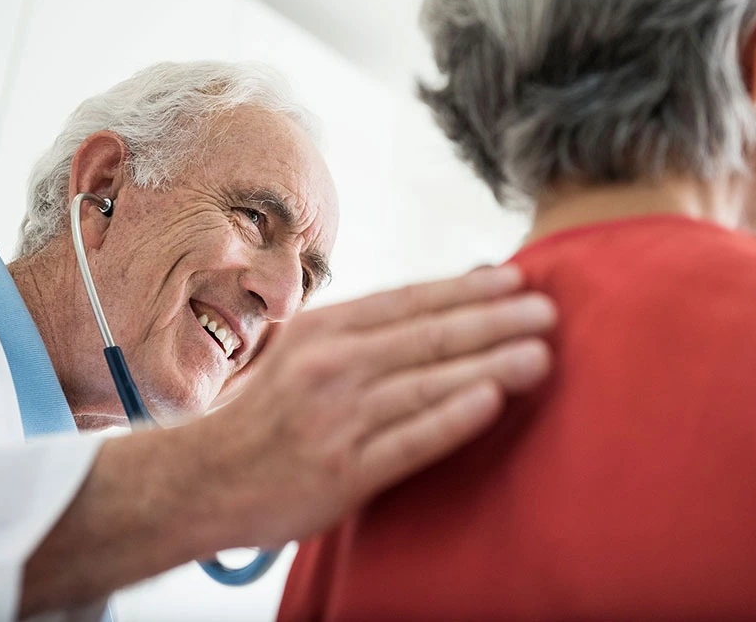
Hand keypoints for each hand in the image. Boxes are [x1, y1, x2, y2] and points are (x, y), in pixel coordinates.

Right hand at [195, 265, 555, 548]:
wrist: (208, 476)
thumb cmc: (272, 410)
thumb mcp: (308, 352)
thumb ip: (372, 329)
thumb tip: (453, 294)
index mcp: (326, 331)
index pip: (409, 301)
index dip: (466, 290)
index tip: (517, 280)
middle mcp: (332, 367)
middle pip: (425, 337)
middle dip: (492, 322)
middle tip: (547, 311)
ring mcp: (338, 419)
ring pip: (424, 384)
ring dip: (487, 366)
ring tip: (540, 356)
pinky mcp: (343, 472)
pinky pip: (407, 441)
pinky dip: (449, 419)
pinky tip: (489, 402)